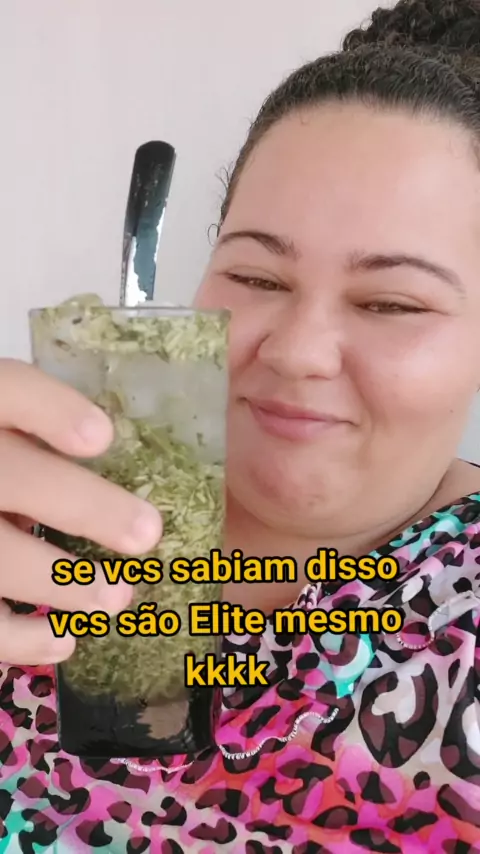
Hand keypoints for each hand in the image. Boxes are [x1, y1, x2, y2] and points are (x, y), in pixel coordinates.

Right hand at [0, 359, 161, 665]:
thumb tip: (113, 469)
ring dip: (59, 581)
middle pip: (15, 478)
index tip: (103, 438)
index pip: (9, 390)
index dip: (52, 411)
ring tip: (116, 598)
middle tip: (145, 535)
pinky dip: (19, 639)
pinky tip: (64, 642)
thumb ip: (36, 434)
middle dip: (84, 508)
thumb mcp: (6, 428)